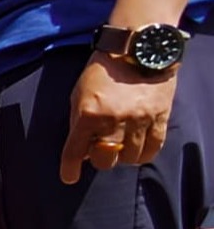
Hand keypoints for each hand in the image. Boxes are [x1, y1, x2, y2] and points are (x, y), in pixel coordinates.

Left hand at [63, 53, 176, 182]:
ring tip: (120, 146)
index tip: (69, 177)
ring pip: (130, 158)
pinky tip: (137, 150)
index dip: (70, 168)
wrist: (136, 51)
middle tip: (99, 150)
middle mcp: (113, 120)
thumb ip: (77, 121)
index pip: (76, 150)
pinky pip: (152, 149)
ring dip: (122, 156)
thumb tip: (80, 147)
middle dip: (99, 158)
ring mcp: (139, 120)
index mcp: (88, 113)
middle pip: (105, 159)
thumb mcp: (78, 94)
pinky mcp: (159, 118)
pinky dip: (143, 154)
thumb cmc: (102, 71)